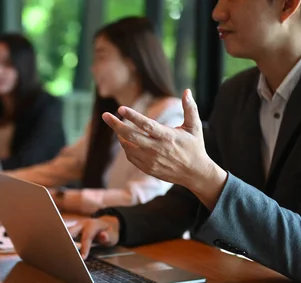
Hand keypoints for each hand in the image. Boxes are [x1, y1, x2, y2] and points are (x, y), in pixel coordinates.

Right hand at [68, 216, 119, 258]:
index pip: (87, 236)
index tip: (83, 257)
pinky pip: (66, 235)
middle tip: (66, 253)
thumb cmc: (109, 232)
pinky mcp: (73, 230)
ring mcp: (76, 226)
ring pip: (66, 232)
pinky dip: (64, 241)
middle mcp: (82, 223)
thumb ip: (108, 236)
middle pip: (71, 231)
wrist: (106, 224)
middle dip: (68, 241)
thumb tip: (103, 236)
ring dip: (64, 241)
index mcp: (92, 224)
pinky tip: (63, 251)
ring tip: (62, 253)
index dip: (84, 247)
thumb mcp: (113, 235)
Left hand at [102, 89, 226, 208]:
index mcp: (167, 136)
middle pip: (130, 136)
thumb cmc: (195, 147)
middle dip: (116, 125)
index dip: (132, 116)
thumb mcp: (194, 127)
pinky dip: (126, 148)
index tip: (120, 108)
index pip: (146, 124)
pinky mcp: (148, 168)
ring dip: (120, 136)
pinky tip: (126, 140)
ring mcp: (151, 160)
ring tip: (117, 127)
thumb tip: (187, 91)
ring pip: (128, 147)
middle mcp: (157, 149)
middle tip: (105, 115)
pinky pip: (131, 157)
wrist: (195, 174)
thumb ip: (190, 108)